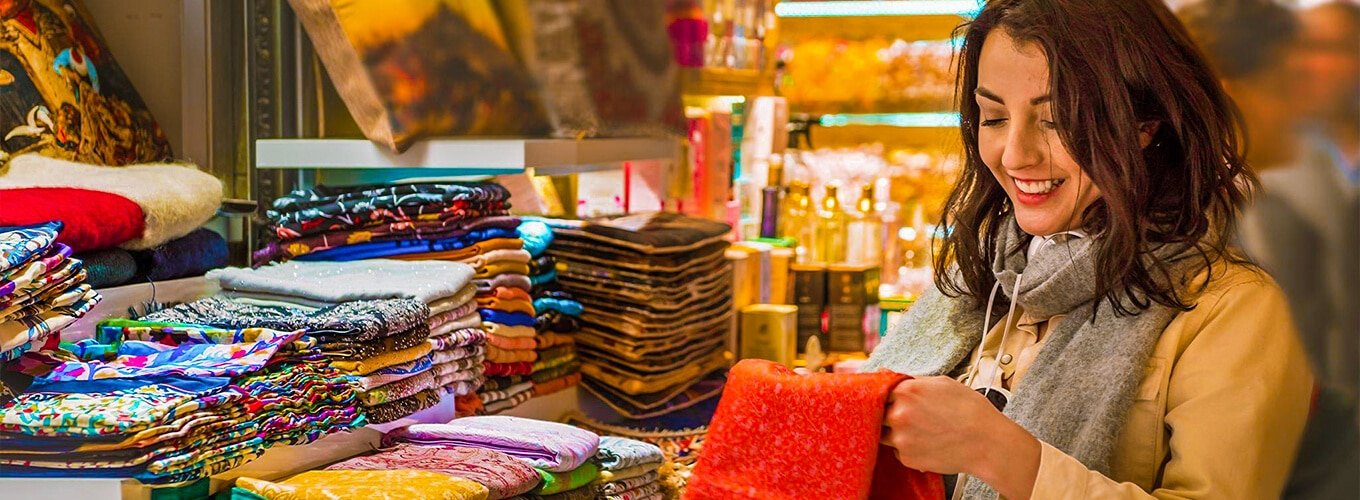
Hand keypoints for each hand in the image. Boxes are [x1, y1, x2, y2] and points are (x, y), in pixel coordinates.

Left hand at [881, 376, 1040, 498]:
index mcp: (905, 392)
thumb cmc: (970, 410)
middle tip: (908, 416)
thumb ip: (913, 381)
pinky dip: (908, 448)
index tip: (889, 399)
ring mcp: (900, 439)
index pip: (877, 390)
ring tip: (921, 430)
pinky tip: (927, 442)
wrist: (987, 442)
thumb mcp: (942, 383)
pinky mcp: (907, 458)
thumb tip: (892, 377)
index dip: (885, 395)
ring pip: (884, 434)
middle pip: (877, 413)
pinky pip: (898, 451)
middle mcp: (898, 415)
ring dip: (896, 432)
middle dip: (888, 414)